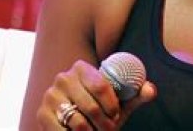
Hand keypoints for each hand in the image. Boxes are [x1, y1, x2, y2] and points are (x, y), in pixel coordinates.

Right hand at [36, 59, 156, 129]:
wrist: (78, 124)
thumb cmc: (103, 109)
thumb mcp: (121, 102)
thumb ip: (137, 94)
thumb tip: (151, 89)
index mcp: (82, 67)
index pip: (101, 86)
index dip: (112, 105)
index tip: (117, 116)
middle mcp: (63, 78)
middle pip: (90, 106)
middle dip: (104, 123)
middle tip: (110, 130)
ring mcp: (49, 96)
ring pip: (77, 121)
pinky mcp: (41, 114)